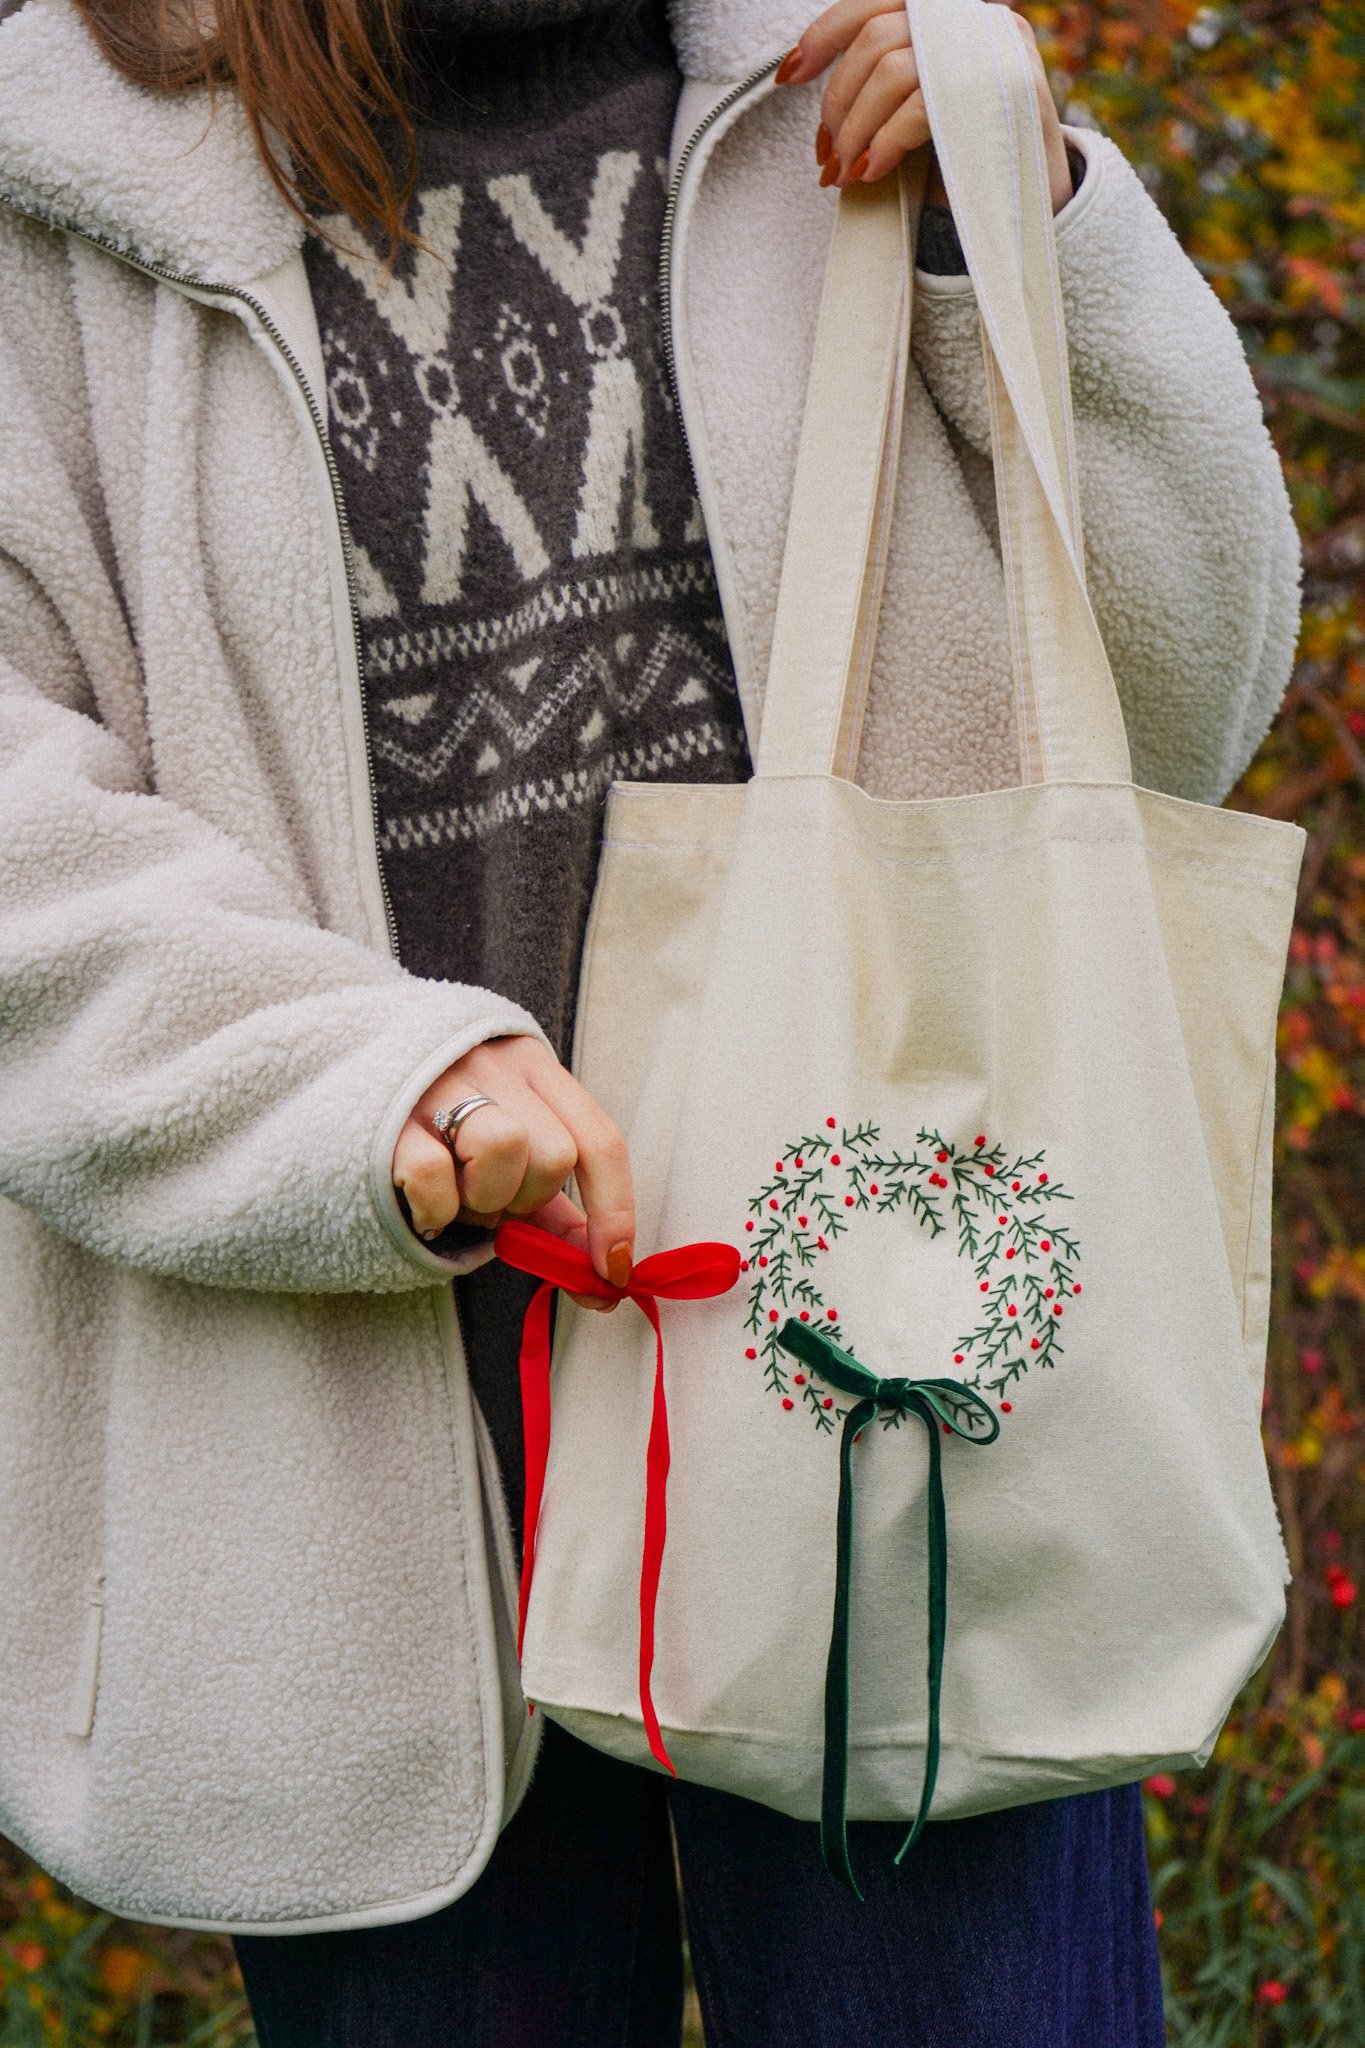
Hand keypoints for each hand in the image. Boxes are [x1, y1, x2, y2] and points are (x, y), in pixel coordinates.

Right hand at [392, 1035, 634, 1306]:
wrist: (354, 1097)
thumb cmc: (447, 1143)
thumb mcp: (510, 1167)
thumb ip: (559, 1220)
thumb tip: (607, 1286)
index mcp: (536, 1070)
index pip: (599, 1140)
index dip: (614, 1212)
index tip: (610, 1268)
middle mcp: (494, 1063)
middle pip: (553, 1154)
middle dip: (527, 1200)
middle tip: (489, 1200)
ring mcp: (439, 1080)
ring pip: (503, 1148)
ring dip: (484, 1199)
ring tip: (458, 1195)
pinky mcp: (387, 1113)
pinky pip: (433, 1172)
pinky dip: (435, 1208)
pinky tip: (422, 1204)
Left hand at [776, 0, 1072, 213]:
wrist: (1034, 208)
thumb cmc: (967, 160)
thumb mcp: (920, 110)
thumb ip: (885, 83)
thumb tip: (812, 88)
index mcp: (951, 16)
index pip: (876, 2)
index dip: (824, 34)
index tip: (789, 74)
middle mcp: (975, 18)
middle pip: (876, 37)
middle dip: (837, 102)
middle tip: (828, 154)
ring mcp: (992, 48)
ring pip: (890, 70)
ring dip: (854, 129)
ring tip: (847, 171)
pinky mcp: (1000, 88)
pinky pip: (918, 106)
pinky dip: (883, 143)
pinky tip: (873, 171)